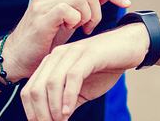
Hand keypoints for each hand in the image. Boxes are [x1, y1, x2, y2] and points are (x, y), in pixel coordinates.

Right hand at [2, 0, 131, 81]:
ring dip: (88, 17)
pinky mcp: (41, 15)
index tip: (125, 4)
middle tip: (89, 28)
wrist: (18, 57)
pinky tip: (70, 30)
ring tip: (79, 30)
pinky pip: (70, 10)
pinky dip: (76, 21)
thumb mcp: (72, 17)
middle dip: (98, 11)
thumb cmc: (46, 38)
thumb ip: (88, 1)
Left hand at [20, 23, 149, 120]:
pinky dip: (68, 97)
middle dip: (40, 113)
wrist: (129, 47)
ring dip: (54, 108)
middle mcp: (57, 55)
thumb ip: (66, 103)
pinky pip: (72, 77)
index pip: (29, 89)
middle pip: (36, 88)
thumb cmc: (105, 68)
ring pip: (51, 83)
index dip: (32, 111)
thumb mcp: (81, 90)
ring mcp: (72, 53)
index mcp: (51, 63)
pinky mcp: (88, 55)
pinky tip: (68, 112)